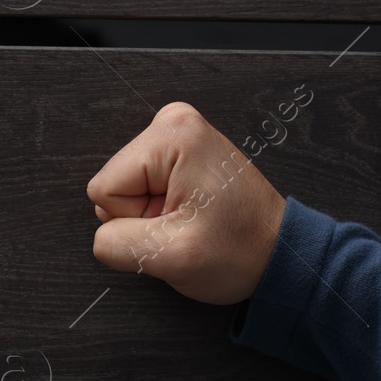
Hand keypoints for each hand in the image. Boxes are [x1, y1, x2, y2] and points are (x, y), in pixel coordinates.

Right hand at [87, 102, 286, 304]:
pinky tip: (193, 211)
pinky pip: (143, 185)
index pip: (105, 189)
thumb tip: (103, 237)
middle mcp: (175, 123)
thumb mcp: (172, 256)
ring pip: (127, 188)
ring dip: (154, 213)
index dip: (134, 220)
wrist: (278, 251)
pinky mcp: (181, 150)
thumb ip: (118, 244)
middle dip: (144, 216)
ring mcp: (179, 134)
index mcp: (173, 135)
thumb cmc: (241, 250)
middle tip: (185, 224)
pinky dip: (162, 206)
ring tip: (192, 218)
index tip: (176, 224)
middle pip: (115, 184)